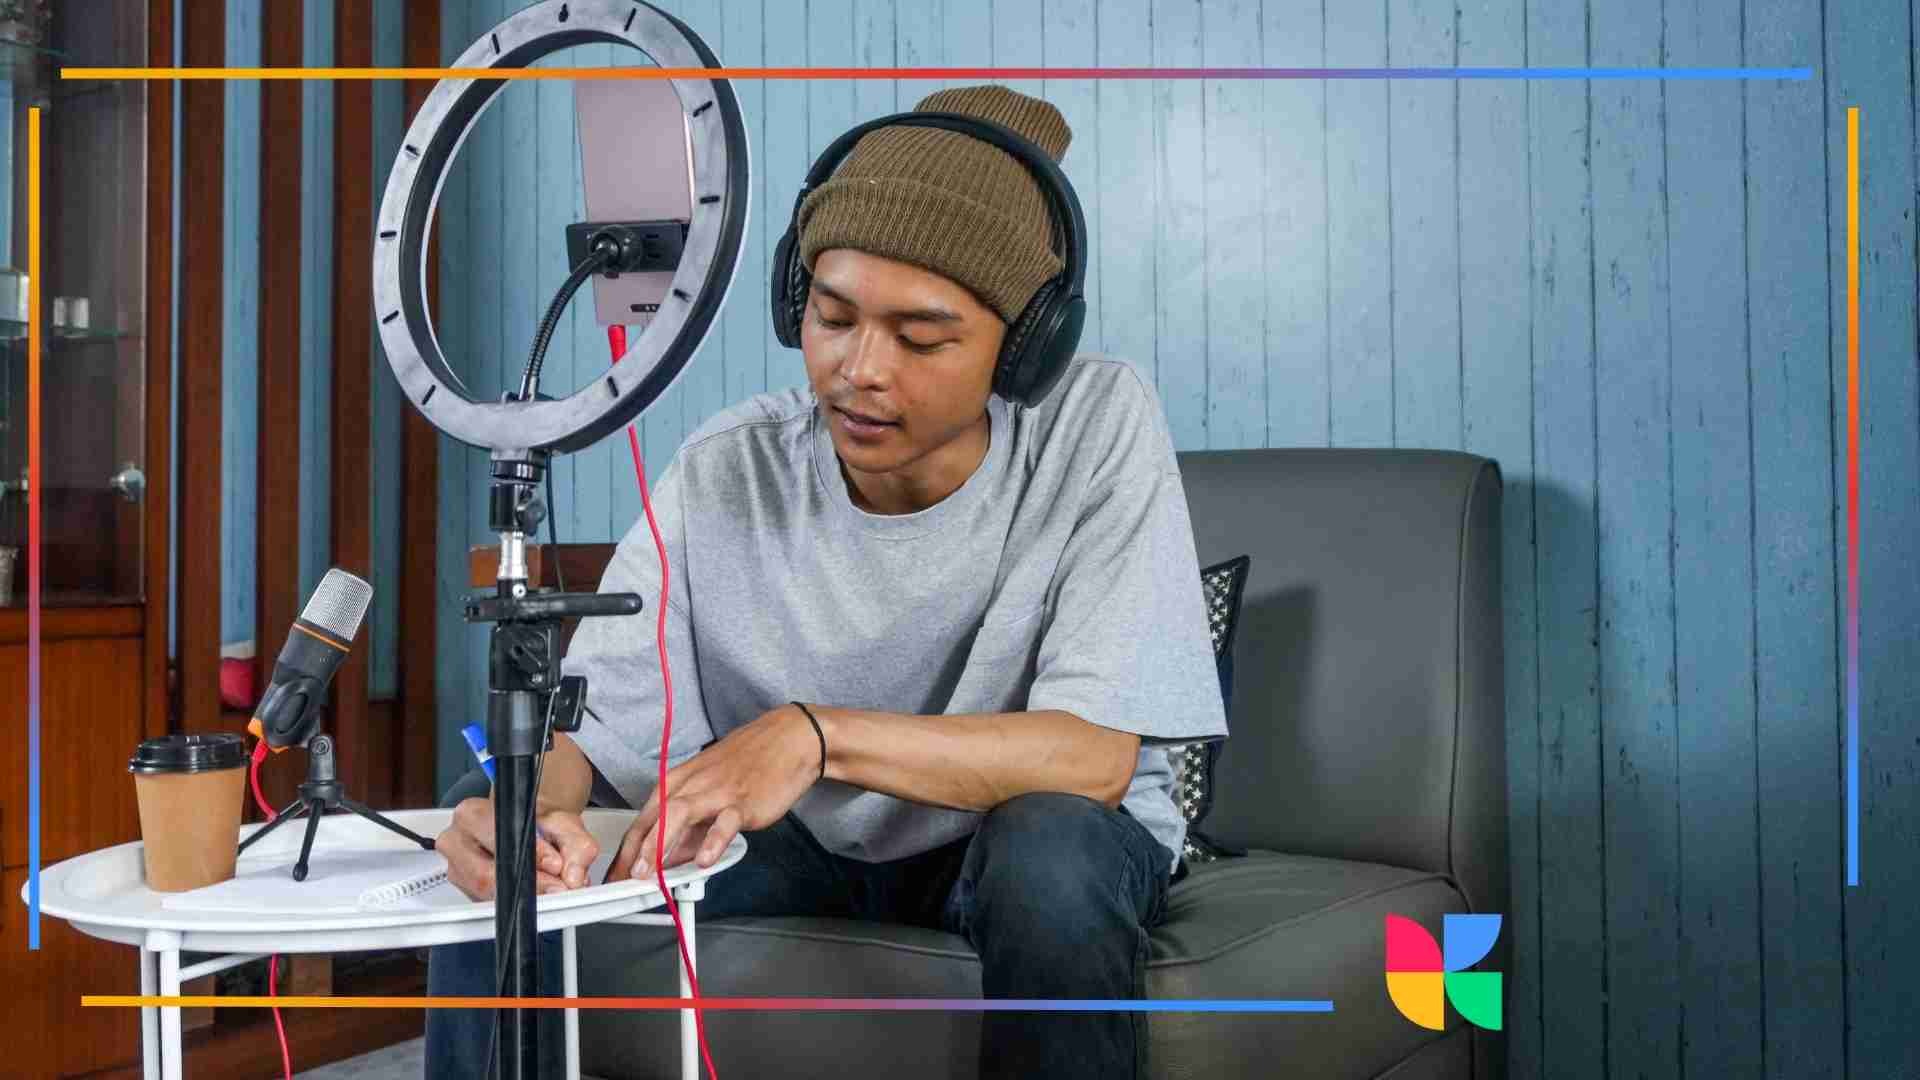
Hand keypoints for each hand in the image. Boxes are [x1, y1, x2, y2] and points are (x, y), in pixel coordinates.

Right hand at [436, 797, 600, 899]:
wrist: (532, 831)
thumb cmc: (539, 825)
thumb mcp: (565, 825)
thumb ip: (578, 846)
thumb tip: (574, 877)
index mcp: (472, 815)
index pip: (496, 840)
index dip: (529, 856)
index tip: (555, 865)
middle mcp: (456, 841)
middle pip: (486, 875)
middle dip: (529, 884)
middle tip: (558, 886)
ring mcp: (457, 869)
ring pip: (487, 895)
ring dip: (522, 896)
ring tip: (548, 887)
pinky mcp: (466, 891)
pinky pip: (489, 905)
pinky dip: (514, 902)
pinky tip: (529, 892)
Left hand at [605, 704, 822, 881]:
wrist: (790, 739)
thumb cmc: (749, 763)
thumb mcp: (710, 792)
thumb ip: (690, 827)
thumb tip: (669, 858)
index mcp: (680, 781)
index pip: (645, 817)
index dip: (627, 849)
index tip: (617, 873)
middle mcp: (693, 784)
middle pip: (655, 816)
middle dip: (635, 849)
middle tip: (622, 877)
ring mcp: (718, 792)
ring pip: (680, 815)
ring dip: (659, 843)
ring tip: (649, 871)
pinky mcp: (744, 801)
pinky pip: (725, 822)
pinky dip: (713, 841)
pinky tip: (705, 860)